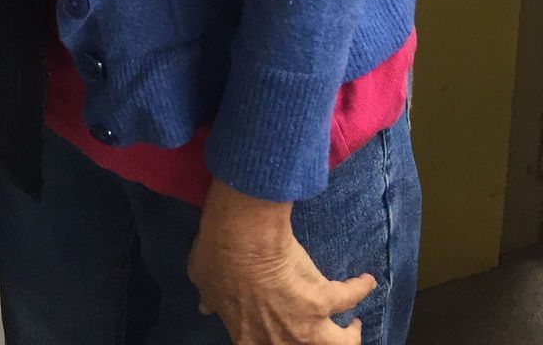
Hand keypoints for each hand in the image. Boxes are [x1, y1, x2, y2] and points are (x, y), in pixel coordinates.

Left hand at [188, 180, 375, 343]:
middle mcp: (281, 340)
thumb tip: (205, 307)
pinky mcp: (323, 299)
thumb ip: (209, 300)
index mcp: (249, 339)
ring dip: (348, 336)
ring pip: (339, 344)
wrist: (240, 238)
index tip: (280, 336)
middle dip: (321, 344)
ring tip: (353, 325)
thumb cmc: (216, 258)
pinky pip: (350, 295)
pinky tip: (367, 279)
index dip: (273, 344)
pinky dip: (360, 287)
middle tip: (328, 335)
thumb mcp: (204, 283)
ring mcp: (306, 324)